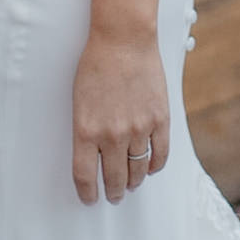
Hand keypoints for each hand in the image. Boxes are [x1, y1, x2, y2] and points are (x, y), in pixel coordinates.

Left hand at [71, 32, 170, 204]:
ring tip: (131, 184)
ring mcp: (138, 129)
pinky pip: (160, 155)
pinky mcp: (159, 120)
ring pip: (138, 170)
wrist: (123, 40)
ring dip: (134, 181)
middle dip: (112, 192)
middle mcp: (111, 135)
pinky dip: (154, 166)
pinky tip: (150, 167)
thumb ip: (87, 130)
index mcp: (85, 131)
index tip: (89, 199)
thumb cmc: (96, 65)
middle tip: (113, 196)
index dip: (87, 193)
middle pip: (113, 178)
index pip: (84, 176)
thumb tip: (94, 155)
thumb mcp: (79, 101)